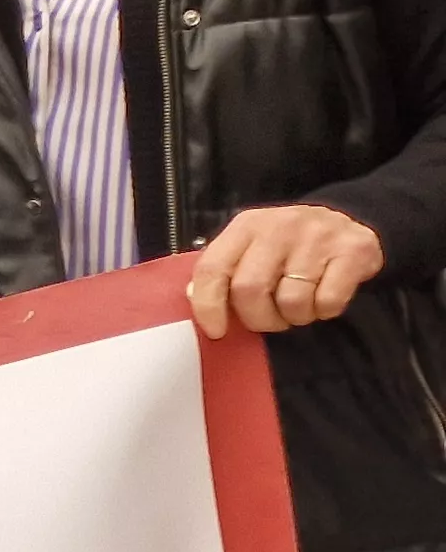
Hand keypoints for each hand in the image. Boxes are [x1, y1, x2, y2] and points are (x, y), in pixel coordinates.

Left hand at [190, 203, 385, 338]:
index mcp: (246, 226)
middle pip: (250, 290)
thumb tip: (197, 298)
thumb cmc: (290, 246)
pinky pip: (328, 301)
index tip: (217, 331)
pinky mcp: (354, 250)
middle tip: (270, 320)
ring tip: (300, 306)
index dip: (208, 306)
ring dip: (295, 317)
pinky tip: (324, 298)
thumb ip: (224, 270)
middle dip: (259, 318)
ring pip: (292, 300)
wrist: (350, 221)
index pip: (212, 269)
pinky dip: (325, 311)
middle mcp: (279, 226)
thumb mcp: (252, 247)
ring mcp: (318, 236)